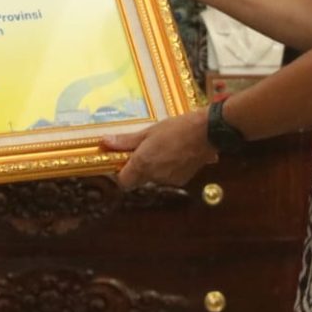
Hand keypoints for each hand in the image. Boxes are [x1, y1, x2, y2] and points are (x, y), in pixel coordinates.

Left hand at [103, 108, 217, 189]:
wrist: (207, 132)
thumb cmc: (176, 128)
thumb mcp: (148, 130)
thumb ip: (126, 141)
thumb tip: (105, 142)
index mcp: (143, 164)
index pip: (123, 183)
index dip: (121, 173)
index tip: (124, 160)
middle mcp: (155, 177)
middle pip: (139, 180)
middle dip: (139, 168)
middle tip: (144, 149)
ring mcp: (170, 180)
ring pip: (154, 178)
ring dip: (154, 168)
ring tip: (163, 148)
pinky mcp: (183, 181)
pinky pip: (168, 177)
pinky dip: (168, 169)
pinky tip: (175, 153)